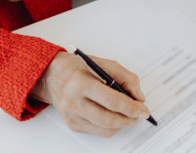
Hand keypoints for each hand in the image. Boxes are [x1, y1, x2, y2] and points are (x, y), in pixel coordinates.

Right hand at [31, 51, 150, 137]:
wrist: (52, 75)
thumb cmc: (78, 67)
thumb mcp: (104, 63)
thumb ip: (126, 78)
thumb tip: (139, 97)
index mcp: (82, 82)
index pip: (112, 101)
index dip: (132, 108)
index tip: (143, 110)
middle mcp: (74, 101)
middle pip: (109, 119)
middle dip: (129, 120)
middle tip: (139, 115)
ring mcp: (71, 115)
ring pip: (104, 130)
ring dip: (122, 125)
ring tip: (129, 116)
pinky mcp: (71, 124)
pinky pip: (97, 132)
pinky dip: (110, 126)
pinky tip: (113, 115)